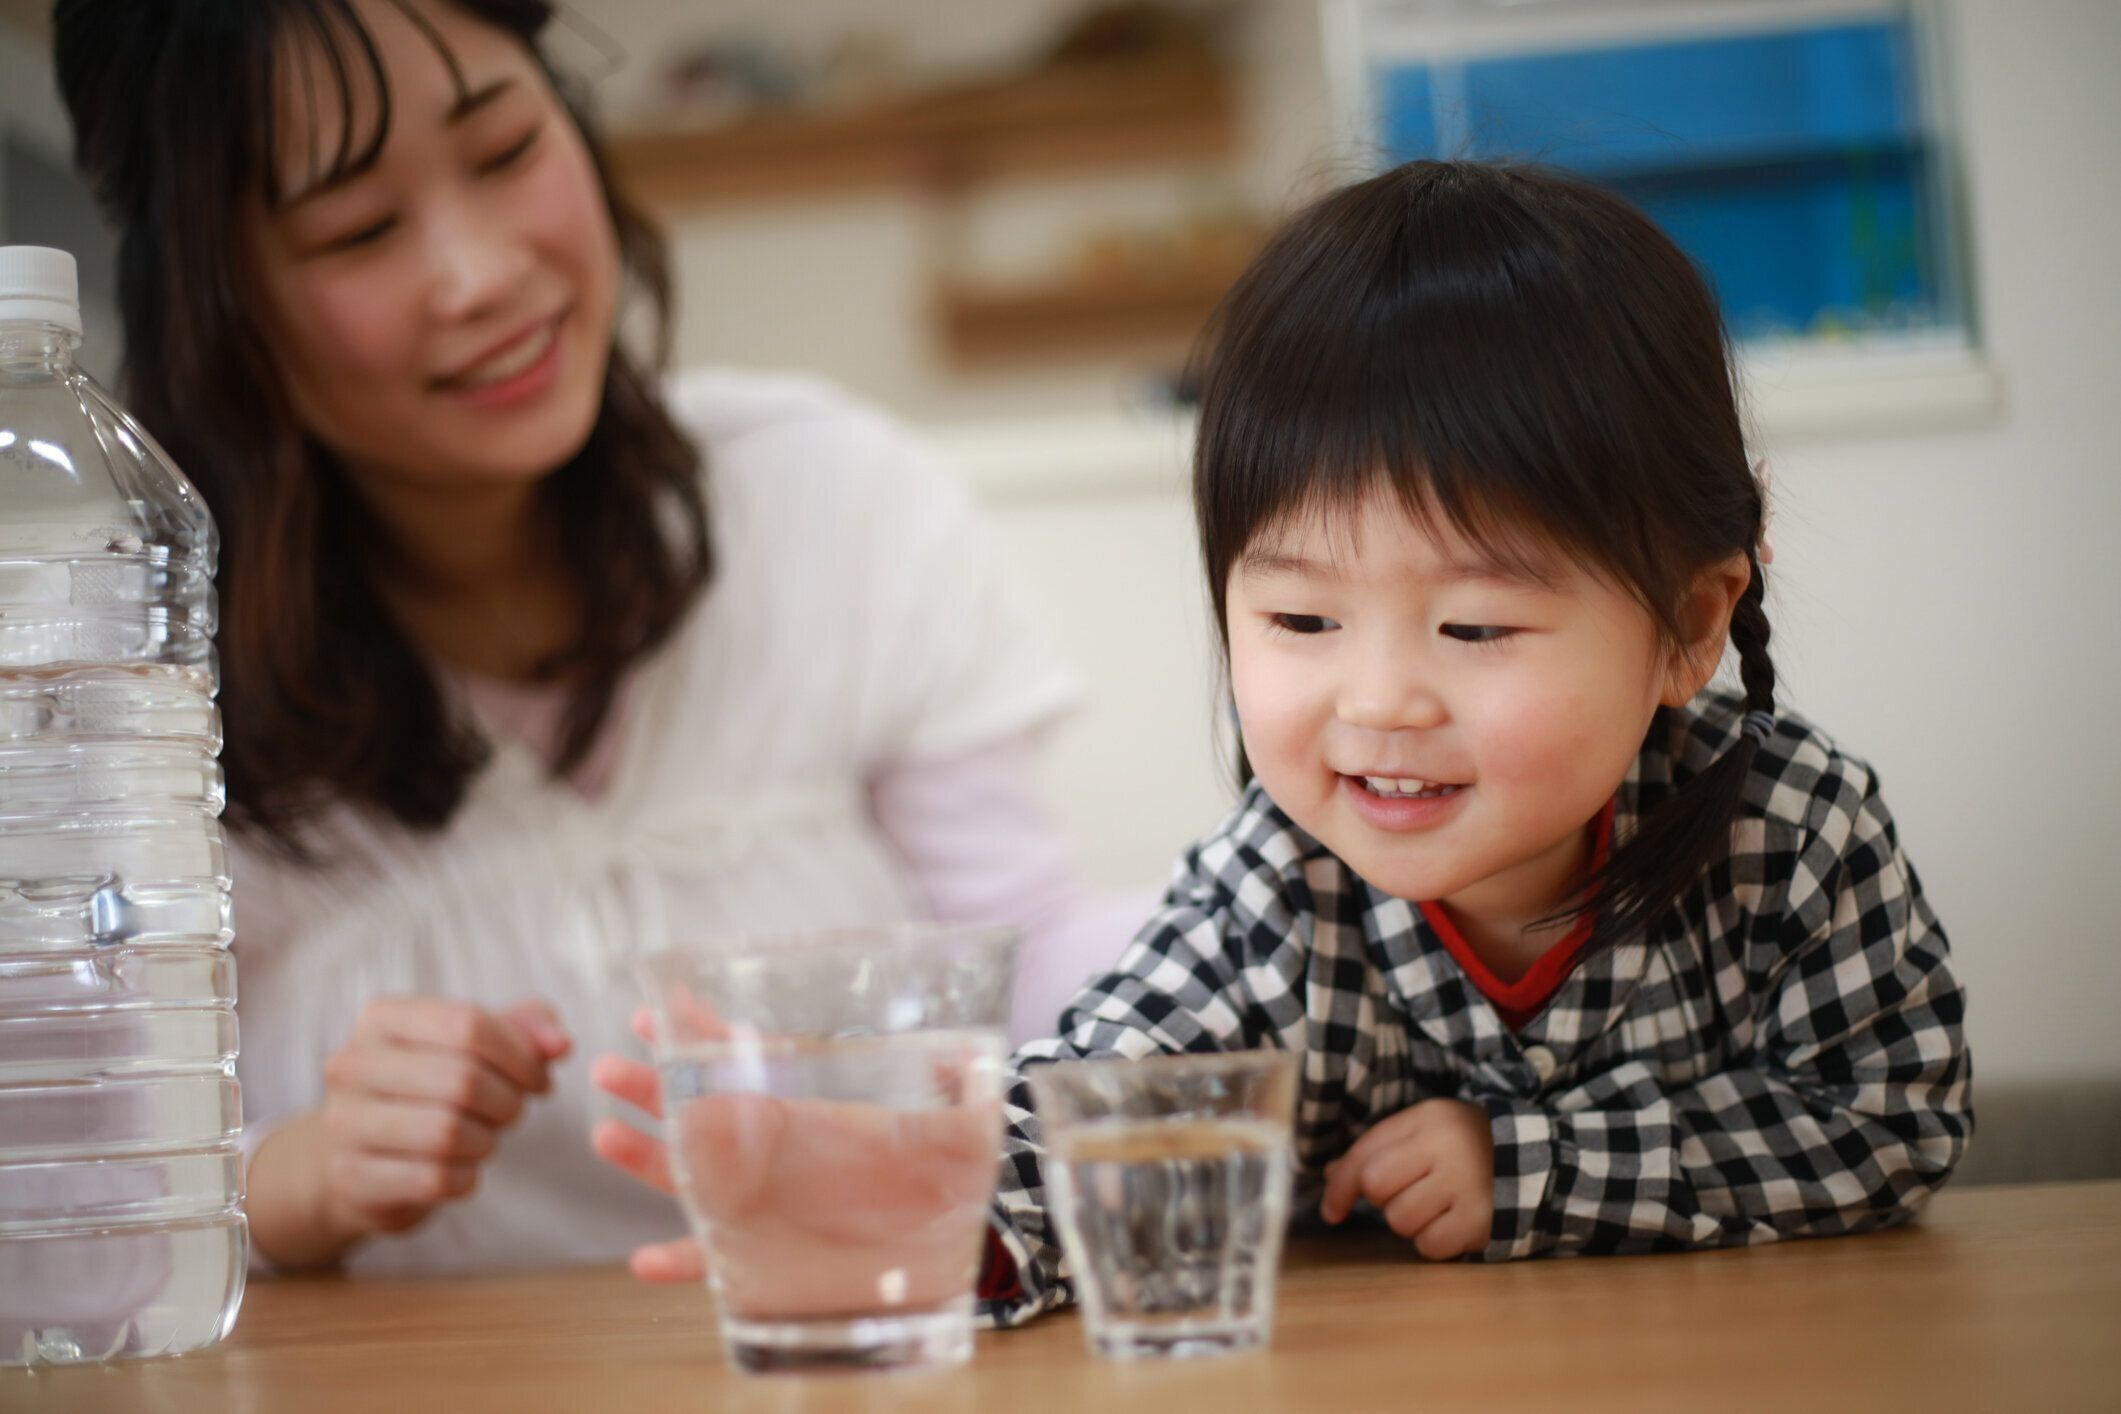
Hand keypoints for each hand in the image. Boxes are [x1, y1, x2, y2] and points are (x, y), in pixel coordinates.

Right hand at [249, 995, 569, 1267]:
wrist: (363, 1156)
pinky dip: (465, 1178)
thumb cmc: (432, 1088)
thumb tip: (559, 1044)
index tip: (538, 1080)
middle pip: (462, 1079)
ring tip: (484, 1139)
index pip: (469, 1025)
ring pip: (447, 1131)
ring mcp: (344, 1122)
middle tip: (511, 1113)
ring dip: (485, 1141)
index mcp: (383, 1018)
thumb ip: (527, 1029)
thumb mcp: (477, 1046)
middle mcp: (352, 1064)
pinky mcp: (351, 1176)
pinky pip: (434, 1179)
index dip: (521, 1056)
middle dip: (506, 1102)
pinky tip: (461, 1171)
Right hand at [591, 1006, 1002, 1308]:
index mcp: (804, 1114)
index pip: (744, 1065)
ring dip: (646, 1156)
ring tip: (606, 1134)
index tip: (664, 1004)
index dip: (705, 1034)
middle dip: (653, 1087)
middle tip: (610, 1064)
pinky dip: (679, 1262)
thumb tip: (963, 1057)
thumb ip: (958, 1090)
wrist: (937, 1249)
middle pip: (698, 1116)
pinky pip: (713, 1262)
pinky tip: (643, 1262)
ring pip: (689, 1179)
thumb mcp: (955, 1126)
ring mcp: (761, 1206)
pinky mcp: (764, 1258)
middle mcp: (772, 1156)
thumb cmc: (936, 1182)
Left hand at [1319, 1098, 1494, 1260]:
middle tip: (1408, 1194)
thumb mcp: (1426, 1130)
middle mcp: (1447, 1147)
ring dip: (1410, 1222)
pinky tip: (1452, 1224)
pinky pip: (1430, 1246)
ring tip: (1436, 1207)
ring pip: (1400, 1220)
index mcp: (1429, 1119)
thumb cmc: (1468, 1145)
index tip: (1332, 1210)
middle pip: (1376, 1186)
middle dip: (1382, 1199)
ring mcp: (1467, 1185)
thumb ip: (1379, 1148)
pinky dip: (1434, 1242)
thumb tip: (1331, 1177)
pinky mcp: (1481, 1221)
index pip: (1365, 1153)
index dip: (1340, 1185)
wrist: (1538, 1163)